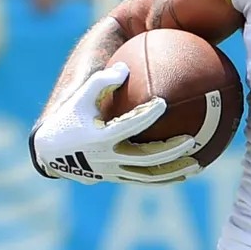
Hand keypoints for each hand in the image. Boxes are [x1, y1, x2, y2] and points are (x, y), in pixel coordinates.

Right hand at [28, 62, 204, 183]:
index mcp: (100, 137)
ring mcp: (114, 172)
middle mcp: (109, 158)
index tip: (163, 102)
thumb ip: (101, 82)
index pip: (128, 126)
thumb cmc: (69, 119)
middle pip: (145, 157)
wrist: (52, 154)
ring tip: (198, 164)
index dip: (146, 115)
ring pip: (149, 176)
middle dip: (170, 150)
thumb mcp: (79, 99)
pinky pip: (145, 181)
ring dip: (174, 171)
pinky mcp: (118, 178)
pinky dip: (165, 178)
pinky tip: (185, 173)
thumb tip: (125, 68)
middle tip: (192, 139)